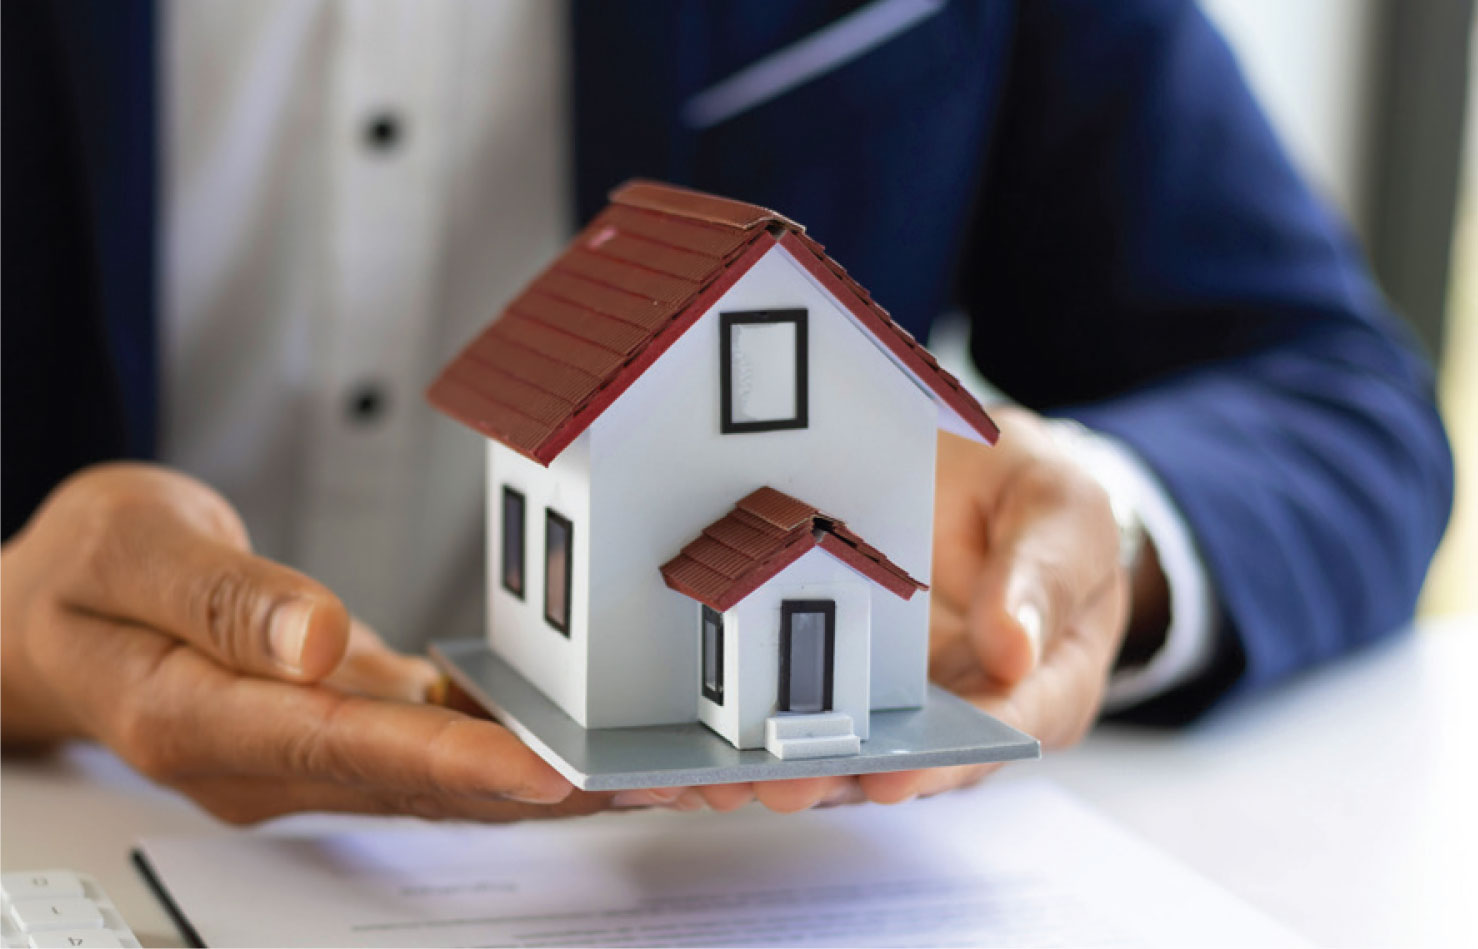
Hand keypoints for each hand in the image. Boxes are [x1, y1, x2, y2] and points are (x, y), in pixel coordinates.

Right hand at [0, 464, 613, 822]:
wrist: (55, 615)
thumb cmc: (80, 577)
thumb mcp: (128, 546)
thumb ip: (218, 594)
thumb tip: (314, 635)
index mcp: (205, 719)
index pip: (349, 745)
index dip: (458, 762)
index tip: (551, 766)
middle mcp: (271, 756)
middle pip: (428, 784)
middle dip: (553, 785)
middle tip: (668, 783)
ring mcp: (311, 751)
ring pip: (450, 778)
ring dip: (560, 778)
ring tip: (670, 773)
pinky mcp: (343, 726)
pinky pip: (442, 748)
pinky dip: (520, 746)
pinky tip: (592, 741)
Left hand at [680, 407, 1139, 811]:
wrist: (985, 478)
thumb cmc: (1036, 503)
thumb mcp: (1063, 513)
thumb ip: (1042, 576)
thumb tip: (1014, 650)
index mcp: (1039, 684)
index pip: (995, 736)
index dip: (941, 764)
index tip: (892, 779)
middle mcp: (963, 710)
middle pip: (903, 762)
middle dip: (838, 778)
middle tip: (783, 782)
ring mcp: (897, 701)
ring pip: (840, 751)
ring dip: (778, 766)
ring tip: (721, 777)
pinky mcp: (839, 673)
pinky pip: (794, 710)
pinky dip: (744, 730)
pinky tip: (693, 751)